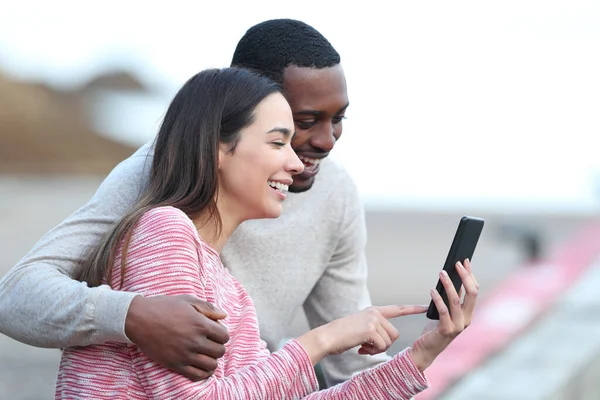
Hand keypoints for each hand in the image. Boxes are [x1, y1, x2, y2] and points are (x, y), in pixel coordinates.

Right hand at [125, 294, 229, 380]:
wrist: (139, 319)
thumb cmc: (163, 307)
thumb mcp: (187, 300)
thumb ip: (208, 308)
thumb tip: (224, 316)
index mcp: (200, 324)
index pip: (224, 336)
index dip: (221, 333)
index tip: (214, 331)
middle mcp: (195, 341)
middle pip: (220, 351)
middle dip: (217, 345)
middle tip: (209, 341)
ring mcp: (185, 355)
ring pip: (211, 365)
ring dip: (211, 359)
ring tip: (205, 353)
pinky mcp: (175, 364)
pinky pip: (197, 375)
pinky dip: (203, 372)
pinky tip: (200, 364)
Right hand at [298, 305, 427, 364]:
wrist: (327, 337)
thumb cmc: (342, 336)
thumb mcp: (360, 327)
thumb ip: (374, 329)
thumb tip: (385, 340)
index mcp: (373, 311)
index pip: (397, 309)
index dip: (413, 309)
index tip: (425, 307)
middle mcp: (375, 313)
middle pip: (394, 334)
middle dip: (384, 345)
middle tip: (368, 347)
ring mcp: (373, 320)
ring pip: (389, 341)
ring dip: (377, 349)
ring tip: (363, 347)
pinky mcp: (370, 329)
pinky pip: (381, 346)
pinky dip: (372, 352)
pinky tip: (360, 348)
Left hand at [409, 259, 478, 371]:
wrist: (427, 349)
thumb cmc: (436, 328)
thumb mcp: (446, 312)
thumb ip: (451, 299)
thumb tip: (451, 278)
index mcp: (469, 313)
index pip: (475, 291)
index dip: (471, 275)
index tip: (464, 261)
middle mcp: (467, 319)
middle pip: (472, 293)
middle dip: (465, 276)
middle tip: (456, 264)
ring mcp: (458, 326)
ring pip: (456, 300)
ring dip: (449, 284)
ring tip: (442, 273)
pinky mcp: (446, 330)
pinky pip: (443, 311)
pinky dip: (438, 298)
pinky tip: (432, 290)